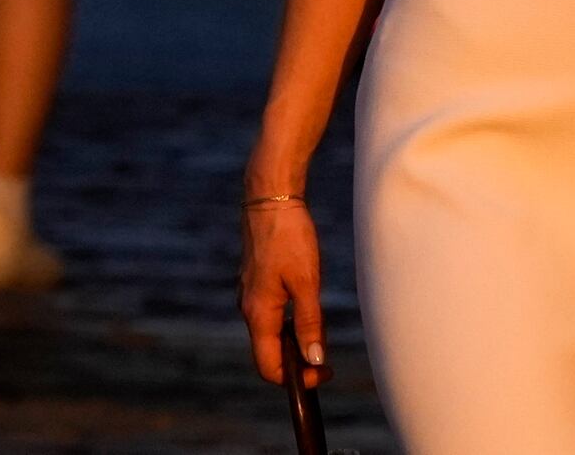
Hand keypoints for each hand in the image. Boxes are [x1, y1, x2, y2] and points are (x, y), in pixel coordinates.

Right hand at [238, 188, 325, 386]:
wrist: (271, 196)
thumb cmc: (289, 237)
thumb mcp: (307, 282)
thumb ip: (310, 323)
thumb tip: (314, 360)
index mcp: (258, 313)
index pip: (268, 367)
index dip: (295, 378)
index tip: (322, 372)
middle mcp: (248, 307)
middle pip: (269, 353)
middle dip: (297, 360)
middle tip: (326, 353)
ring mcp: (249, 293)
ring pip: (270, 333)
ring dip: (294, 340)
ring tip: (319, 327)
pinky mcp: (256, 281)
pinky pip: (270, 314)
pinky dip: (288, 322)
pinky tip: (306, 306)